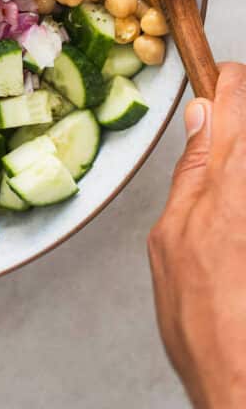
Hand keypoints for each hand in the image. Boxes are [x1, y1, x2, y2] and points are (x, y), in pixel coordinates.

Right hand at [148, 63, 245, 408]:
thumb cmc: (204, 325)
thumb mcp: (171, 240)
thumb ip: (193, 172)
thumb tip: (202, 117)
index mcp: (230, 181)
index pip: (238, 95)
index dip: (228, 83)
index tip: (220, 85)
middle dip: (239, 129)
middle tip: (222, 155)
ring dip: (241, 162)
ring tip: (230, 218)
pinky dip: (240, 200)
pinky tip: (237, 239)